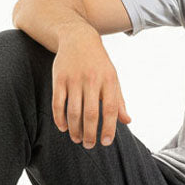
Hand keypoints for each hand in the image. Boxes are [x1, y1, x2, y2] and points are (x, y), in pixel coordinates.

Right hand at [52, 23, 131, 147]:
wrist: (78, 38)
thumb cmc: (99, 63)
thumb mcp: (113, 78)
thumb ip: (119, 101)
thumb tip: (127, 121)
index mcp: (108, 80)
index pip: (110, 109)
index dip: (108, 128)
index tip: (105, 142)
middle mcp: (91, 80)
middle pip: (90, 114)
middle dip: (89, 133)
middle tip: (88, 145)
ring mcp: (74, 79)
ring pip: (73, 111)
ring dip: (75, 129)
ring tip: (77, 139)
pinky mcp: (59, 79)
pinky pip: (58, 103)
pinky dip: (60, 118)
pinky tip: (64, 128)